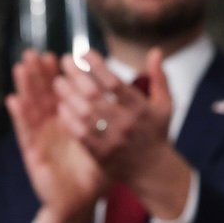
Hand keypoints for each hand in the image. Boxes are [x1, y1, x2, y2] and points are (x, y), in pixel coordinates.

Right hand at [6, 49, 107, 222]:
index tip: (60, 55)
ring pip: (32, 109)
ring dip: (26, 88)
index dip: (60, 76)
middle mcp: (53, 129)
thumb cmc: (92, 176)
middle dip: (39, 74)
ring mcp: (41, 140)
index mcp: (70, 124)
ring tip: (21, 66)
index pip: (63, 95)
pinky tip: (13, 99)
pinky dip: (19, 116)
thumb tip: (125, 106)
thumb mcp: (105, 147)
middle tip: (35, 52)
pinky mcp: (33, 155)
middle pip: (44, 96)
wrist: (77, 204)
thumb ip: (111, 126)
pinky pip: (25, 133)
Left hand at [53, 49, 192, 218]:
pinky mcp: (101, 155)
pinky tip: (61, 106)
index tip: (84, 53)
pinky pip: (80, 135)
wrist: (152, 171)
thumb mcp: (165, 105)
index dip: (97, 65)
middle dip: (76, 75)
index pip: (115, 83)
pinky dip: (68, 119)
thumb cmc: (156, 131)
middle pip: (94, 96)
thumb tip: (155, 51)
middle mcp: (126, 124)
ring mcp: (112, 141)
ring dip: (67, 95)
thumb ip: (159, 78)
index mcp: (140, 109)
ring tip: (57, 81)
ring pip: (83, 115)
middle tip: (64, 61)